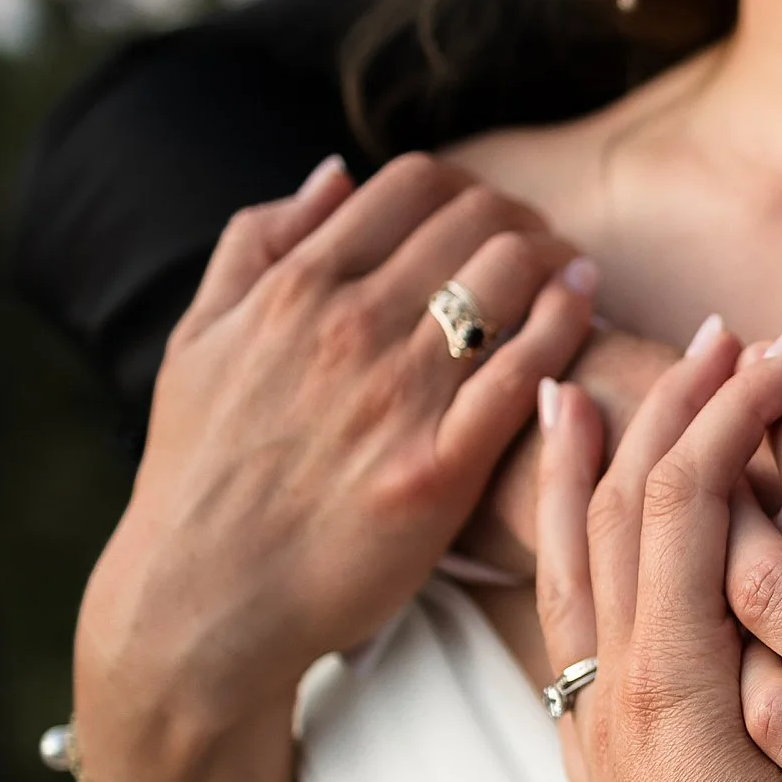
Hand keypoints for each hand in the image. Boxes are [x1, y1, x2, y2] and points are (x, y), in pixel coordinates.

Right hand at [75, 154, 596, 781]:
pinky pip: (526, 368)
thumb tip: (332, 177)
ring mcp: (396, 397)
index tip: (489, 215)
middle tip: (545, 246)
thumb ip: (256, 248)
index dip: (469, 186)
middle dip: (523, 218)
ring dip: (556, 260)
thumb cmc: (200, 476)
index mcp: (292, 289)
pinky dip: (566, 323)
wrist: (202, 605)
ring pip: (511, 276)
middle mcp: (347, 327)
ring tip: (573, 276)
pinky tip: (585, 310)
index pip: (413, 184)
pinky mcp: (440, 468)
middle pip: (476, 219)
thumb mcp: (195, 344)